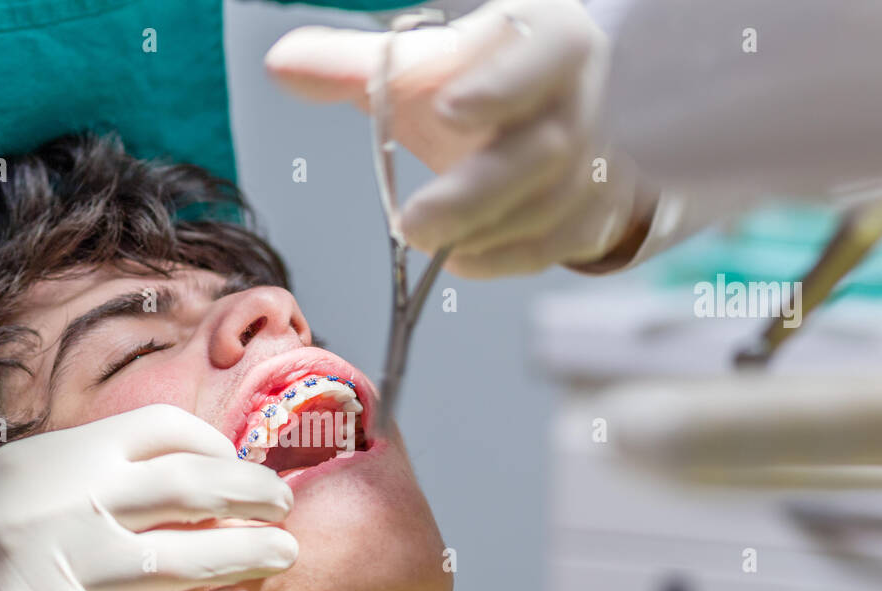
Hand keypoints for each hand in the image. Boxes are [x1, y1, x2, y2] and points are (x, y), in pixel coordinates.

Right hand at [0, 404, 297, 590]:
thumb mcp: (8, 489)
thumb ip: (85, 477)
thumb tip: (186, 479)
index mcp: (48, 459)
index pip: (159, 431)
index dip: (217, 447)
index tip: (240, 466)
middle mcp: (58, 507)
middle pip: (191, 486)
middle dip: (253, 493)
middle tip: (283, 506)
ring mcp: (60, 577)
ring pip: (188, 557)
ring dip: (249, 554)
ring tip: (280, 554)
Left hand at [266, 0, 654, 276]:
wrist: (567, 124)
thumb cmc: (486, 85)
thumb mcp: (429, 68)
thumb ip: (356, 67)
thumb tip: (279, 63)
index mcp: (551, 41)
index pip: (545, 54)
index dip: (502, 84)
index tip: (449, 109)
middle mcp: (587, 99)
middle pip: (543, 151)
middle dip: (474, 193)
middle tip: (410, 226)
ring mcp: (602, 161)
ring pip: (547, 208)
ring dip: (480, 230)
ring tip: (421, 236)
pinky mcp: (597, 214)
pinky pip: (552, 247)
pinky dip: (501, 258)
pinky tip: (459, 258)